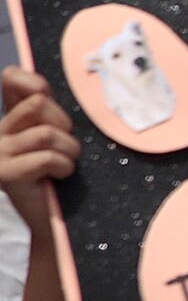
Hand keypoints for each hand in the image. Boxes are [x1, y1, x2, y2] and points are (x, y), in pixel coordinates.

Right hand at [0, 67, 77, 227]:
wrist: (47, 222)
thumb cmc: (57, 179)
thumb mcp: (55, 139)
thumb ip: (50, 113)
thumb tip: (43, 87)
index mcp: (11, 120)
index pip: (12, 78)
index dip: (34, 81)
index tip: (48, 97)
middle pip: (38, 103)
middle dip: (64, 124)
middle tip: (67, 147)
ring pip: (45, 133)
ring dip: (69, 150)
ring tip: (66, 164)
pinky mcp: (5, 175)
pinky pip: (46, 158)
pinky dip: (63, 166)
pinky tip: (59, 176)